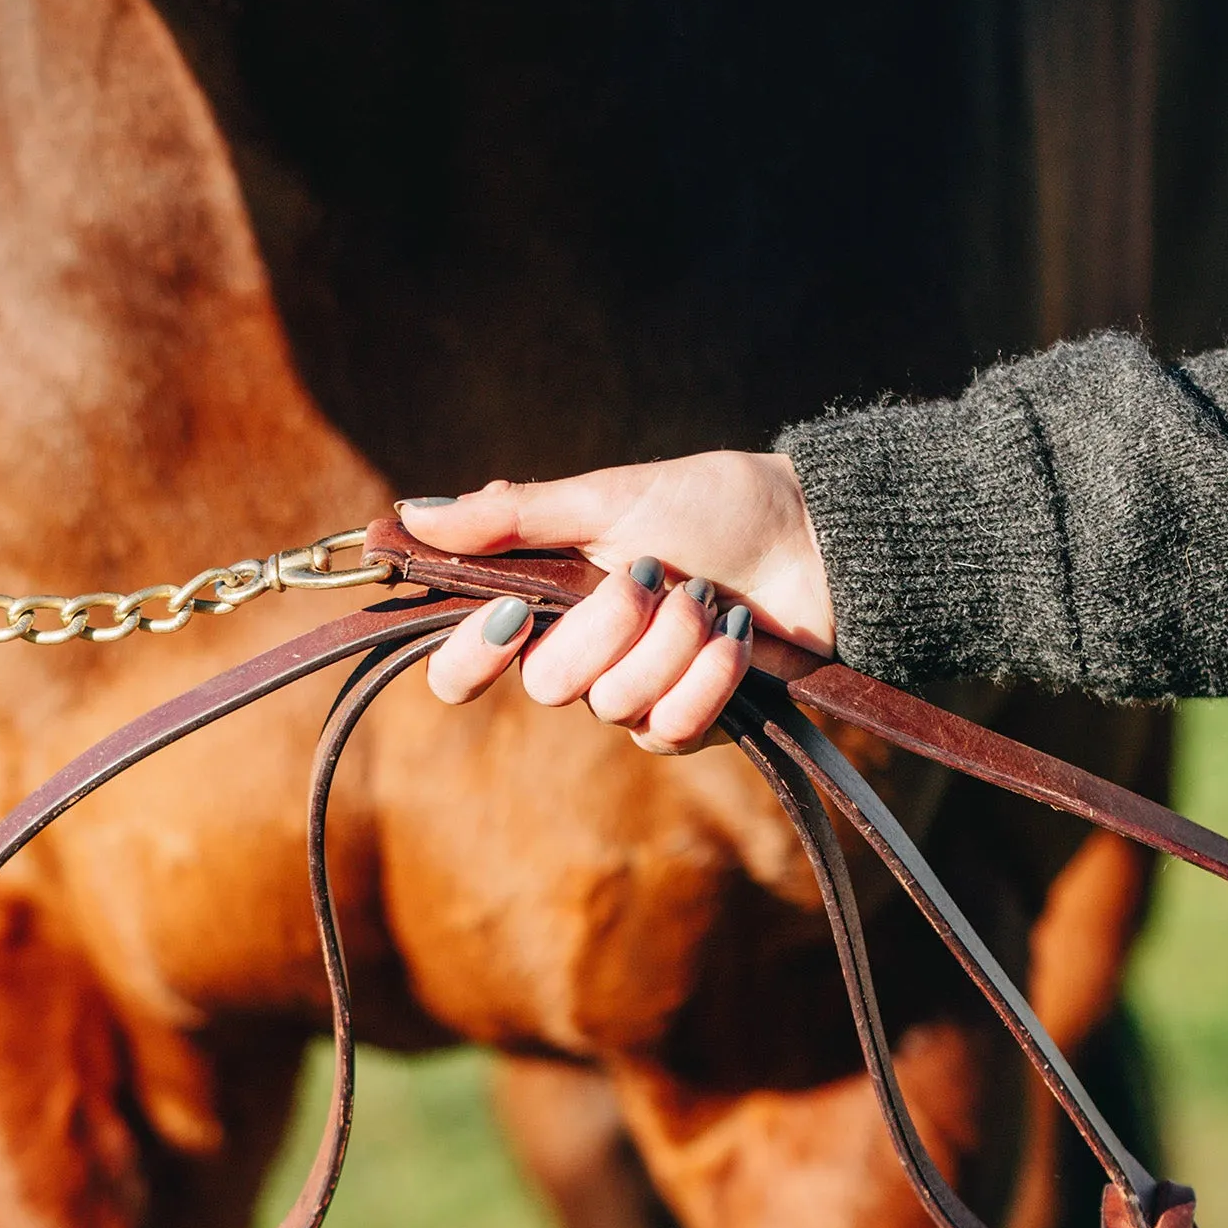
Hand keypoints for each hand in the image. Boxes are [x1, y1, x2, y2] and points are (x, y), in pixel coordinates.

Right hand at [396, 451, 832, 751]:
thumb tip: (409, 513)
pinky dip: (708, 678)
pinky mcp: (691, 722)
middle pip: (545, 683)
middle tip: (652, 575)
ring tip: (710, 598)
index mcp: (544, 598)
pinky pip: (670, 729)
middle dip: (606, 625)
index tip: (511, 617)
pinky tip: (737, 638)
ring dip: (670, 641)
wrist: (818, 538)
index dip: (469, 656)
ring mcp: (635, 694)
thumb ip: (510, 517)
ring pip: (612, 704)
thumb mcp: (606, 498)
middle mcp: (581, 655)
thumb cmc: (714, 506)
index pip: (463, 662)